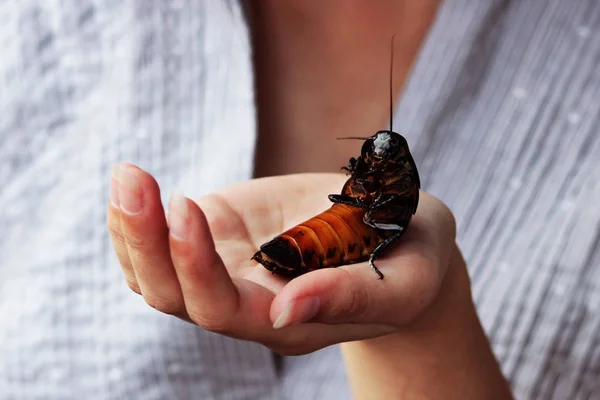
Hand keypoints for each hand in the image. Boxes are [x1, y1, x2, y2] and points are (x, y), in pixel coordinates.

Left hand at [107, 163, 456, 354]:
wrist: (400, 241)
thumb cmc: (411, 260)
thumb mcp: (405, 281)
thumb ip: (354, 297)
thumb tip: (286, 310)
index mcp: (289, 322)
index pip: (224, 310)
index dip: (197, 266)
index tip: (190, 205)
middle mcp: (248, 303)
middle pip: (174, 296)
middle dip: (146, 242)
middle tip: (135, 180)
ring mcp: (230, 270)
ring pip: (156, 274)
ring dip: (132, 228)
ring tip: (128, 174)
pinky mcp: (223, 237)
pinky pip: (162, 246)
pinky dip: (139, 221)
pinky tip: (134, 184)